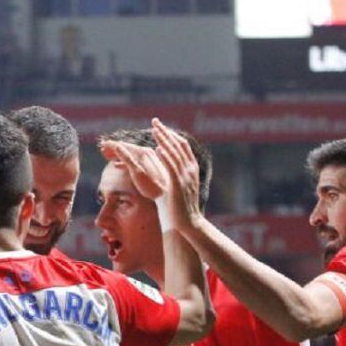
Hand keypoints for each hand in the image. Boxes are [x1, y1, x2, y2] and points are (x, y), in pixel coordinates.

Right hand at [98, 139, 170, 200]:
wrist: (168, 195)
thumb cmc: (152, 186)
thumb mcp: (136, 172)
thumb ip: (126, 158)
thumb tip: (116, 145)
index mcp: (142, 153)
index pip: (123, 145)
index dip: (111, 145)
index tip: (102, 145)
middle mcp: (147, 153)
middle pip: (127, 148)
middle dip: (114, 148)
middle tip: (102, 149)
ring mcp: (150, 159)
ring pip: (131, 154)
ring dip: (118, 154)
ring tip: (108, 156)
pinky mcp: (151, 166)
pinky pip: (135, 160)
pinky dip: (124, 161)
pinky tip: (118, 166)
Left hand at [151, 117, 203, 231]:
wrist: (186, 223)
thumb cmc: (178, 207)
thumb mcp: (177, 186)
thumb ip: (174, 174)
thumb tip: (167, 167)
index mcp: (190, 169)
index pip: (182, 146)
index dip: (171, 135)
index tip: (161, 127)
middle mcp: (190, 170)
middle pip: (178, 146)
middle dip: (166, 132)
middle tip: (155, 121)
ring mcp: (186, 177)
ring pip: (175, 154)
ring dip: (164, 140)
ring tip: (154, 130)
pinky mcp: (179, 185)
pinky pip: (172, 168)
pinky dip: (166, 157)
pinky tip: (158, 149)